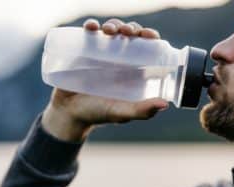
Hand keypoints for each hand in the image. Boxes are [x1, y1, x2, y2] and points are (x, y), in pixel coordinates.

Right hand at [42, 18, 167, 141]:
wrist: (68, 114)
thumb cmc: (98, 114)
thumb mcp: (121, 113)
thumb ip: (141, 111)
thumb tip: (165, 104)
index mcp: (134, 70)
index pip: (147, 47)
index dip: (150, 37)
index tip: (148, 35)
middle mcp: (120, 59)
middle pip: (130, 35)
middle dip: (131, 28)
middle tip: (127, 32)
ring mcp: (101, 53)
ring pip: (111, 30)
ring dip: (113, 24)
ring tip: (109, 31)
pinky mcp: (83, 51)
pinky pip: (89, 33)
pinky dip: (91, 26)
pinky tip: (91, 27)